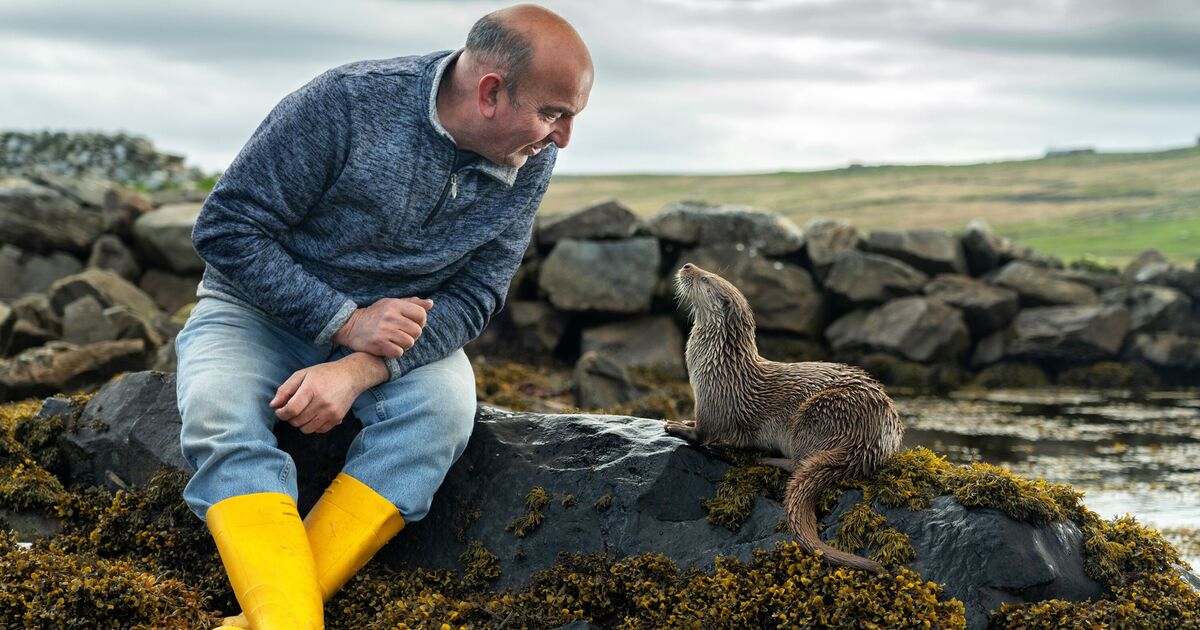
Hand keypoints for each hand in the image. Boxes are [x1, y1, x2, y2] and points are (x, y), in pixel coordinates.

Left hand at [269, 355, 383, 433]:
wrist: (351, 376)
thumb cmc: (324, 373)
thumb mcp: (303, 374)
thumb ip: (285, 389)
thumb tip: (273, 405)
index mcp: (312, 389)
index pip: (291, 410)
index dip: (281, 413)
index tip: (280, 410)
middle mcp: (322, 403)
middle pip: (297, 421)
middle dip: (290, 417)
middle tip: (292, 409)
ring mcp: (331, 413)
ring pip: (306, 429)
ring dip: (300, 423)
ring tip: (303, 412)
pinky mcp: (337, 419)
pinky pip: (318, 431)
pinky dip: (312, 426)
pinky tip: (314, 415)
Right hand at [333, 297, 433, 357]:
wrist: (350, 325)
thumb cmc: (375, 314)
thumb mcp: (391, 304)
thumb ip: (412, 303)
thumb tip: (430, 304)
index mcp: (395, 305)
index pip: (422, 314)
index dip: (420, 321)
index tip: (412, 324)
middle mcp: (390, 317)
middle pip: (417, 331)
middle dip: (412, 335)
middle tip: (402, 334)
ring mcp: (384, 330)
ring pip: (410, 343)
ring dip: (404, 344)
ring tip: (396, 340)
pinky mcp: (378, 344)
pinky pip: (398, 352)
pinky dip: (395, 352)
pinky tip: (389, 347)